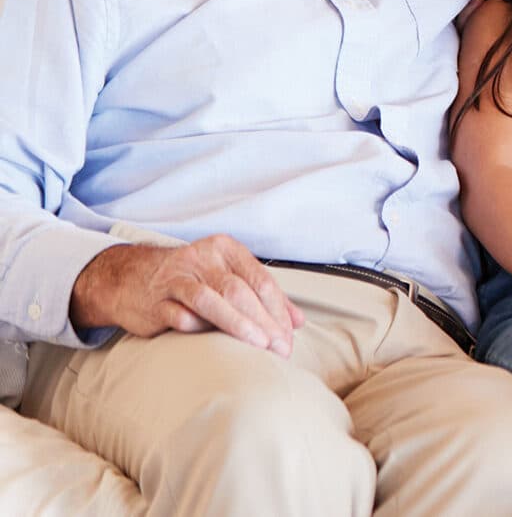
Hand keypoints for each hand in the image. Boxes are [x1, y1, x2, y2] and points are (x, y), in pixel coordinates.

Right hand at [68, 237, 303, 354]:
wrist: (130, 278)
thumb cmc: (188, 279)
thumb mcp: (227, 277)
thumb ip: (262, 296)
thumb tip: (297, 321)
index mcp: (224, 250)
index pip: (260, 279)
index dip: (278, 309)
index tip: (290, 334)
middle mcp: (201, 259)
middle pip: (240, 290)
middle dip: (265, 321)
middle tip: (280, 347)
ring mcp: (175, 279)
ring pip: (212, 300)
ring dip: (239, 324)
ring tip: (259, 345)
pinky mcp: (155, 302)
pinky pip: (179, 315)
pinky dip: (198, 327)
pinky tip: (213, 342)